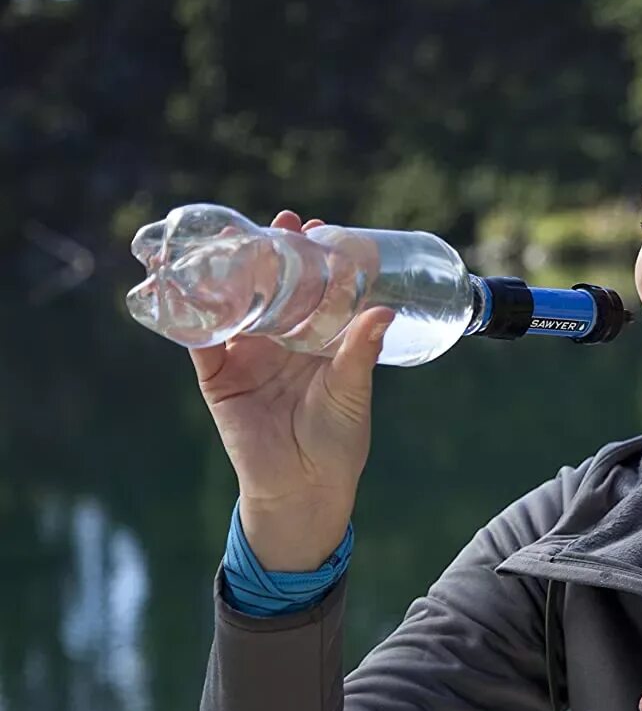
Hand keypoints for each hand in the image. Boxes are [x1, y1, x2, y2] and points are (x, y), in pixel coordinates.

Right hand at [189, 210, 395, 570]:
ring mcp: (246, 356)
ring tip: (230, 238)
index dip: (312, 258)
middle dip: (270, 253)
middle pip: (269, 287)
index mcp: (315, 340)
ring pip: (233, 305)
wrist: (304, 488)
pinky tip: (187, 286)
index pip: (311, 288)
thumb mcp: (353, 391)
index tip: (318, 227)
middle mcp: (279, 342)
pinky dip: (191, 315)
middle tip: (279, 222)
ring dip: (228, 272)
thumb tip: (385, 312)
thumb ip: (362, 351)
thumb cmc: (338, 440)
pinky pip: (199, 342)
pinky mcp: (218, 378)